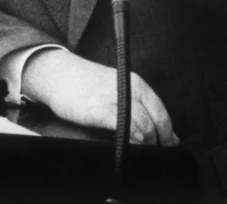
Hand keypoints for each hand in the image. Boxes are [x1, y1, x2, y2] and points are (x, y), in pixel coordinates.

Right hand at [23, 50, 177, 146]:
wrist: (57, 73)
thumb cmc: (88, 84)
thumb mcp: (119, 89)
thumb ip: (141, 108)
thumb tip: (169, 136)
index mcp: (136, 84)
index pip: (162, 114)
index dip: (167, 135)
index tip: (166, 147)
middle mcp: (129, 89)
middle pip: (156, 122)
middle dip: (158, 141)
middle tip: (153, 153)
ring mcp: (113, 99)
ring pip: (143, 126)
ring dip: (146, 143)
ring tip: (140, 152)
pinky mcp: (98, 110)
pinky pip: (123, 126)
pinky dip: (131, 138)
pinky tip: (130, 144)